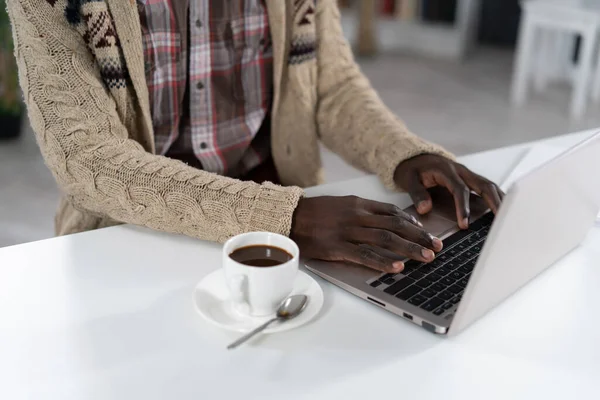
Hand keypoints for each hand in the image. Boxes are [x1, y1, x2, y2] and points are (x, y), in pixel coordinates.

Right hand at [290, 196, 443, 272]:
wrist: (289, 216)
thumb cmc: (314, 212)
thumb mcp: (340, 204)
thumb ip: (362, 210)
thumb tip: (384, 219)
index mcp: (358, 204)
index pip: (393, 212)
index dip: (413, 223)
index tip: (426, 231)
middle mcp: (357, 216)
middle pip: (395, 225)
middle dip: (419, 236)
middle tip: (438, 245)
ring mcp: (348, 231)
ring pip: (385, 239)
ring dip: (409, 248)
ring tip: (427, 256)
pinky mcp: (337, 247)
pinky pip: (364, 255)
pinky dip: (382, 261)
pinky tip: (397, 267)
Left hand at [394, 154, 503, 228]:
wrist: (414, 156)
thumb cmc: (412, 168)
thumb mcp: (408, 179)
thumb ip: (417, 193)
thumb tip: (425, 208)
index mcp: (447, 171)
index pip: (460, 190)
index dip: (463, 207)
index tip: (464, 224)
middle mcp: (462, 171)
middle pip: (484, 186)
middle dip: (494, 203)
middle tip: (501, 221)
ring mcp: (468, 175)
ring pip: (490, 186)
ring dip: (501, 200)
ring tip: (509, 218)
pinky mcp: (470, 180)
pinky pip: (487, 188)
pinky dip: (497, 198)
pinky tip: (503, 211)